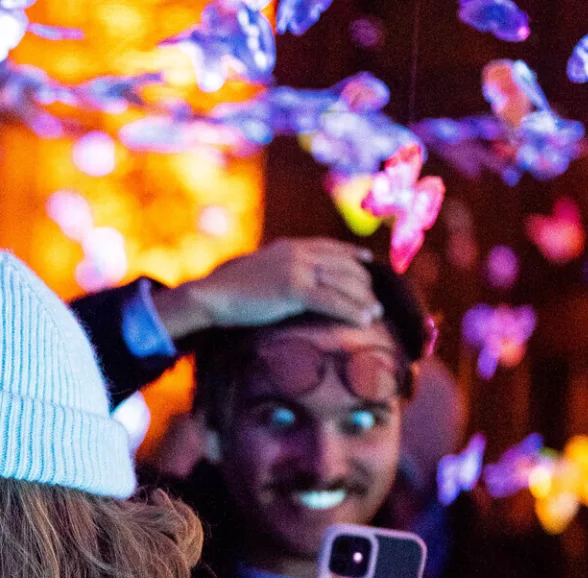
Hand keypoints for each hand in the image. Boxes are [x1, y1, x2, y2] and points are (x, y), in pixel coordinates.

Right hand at [150, 238, 381, 340]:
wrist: (212, 295)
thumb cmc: (230, 290)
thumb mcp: (260, 270)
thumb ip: (280, 268)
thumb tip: (292, 280)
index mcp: (290, 246)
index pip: (331, 246)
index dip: (353, 254)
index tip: (368, 261)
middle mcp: (297, 252)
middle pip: (344, 265)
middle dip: (364, 284)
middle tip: (375, 301)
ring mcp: (296, 268)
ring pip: (343, 282)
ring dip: (363, 299)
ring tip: (375, 313)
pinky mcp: (293, 288)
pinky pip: (332, 301)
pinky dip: (351, 311)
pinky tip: (364, 321)